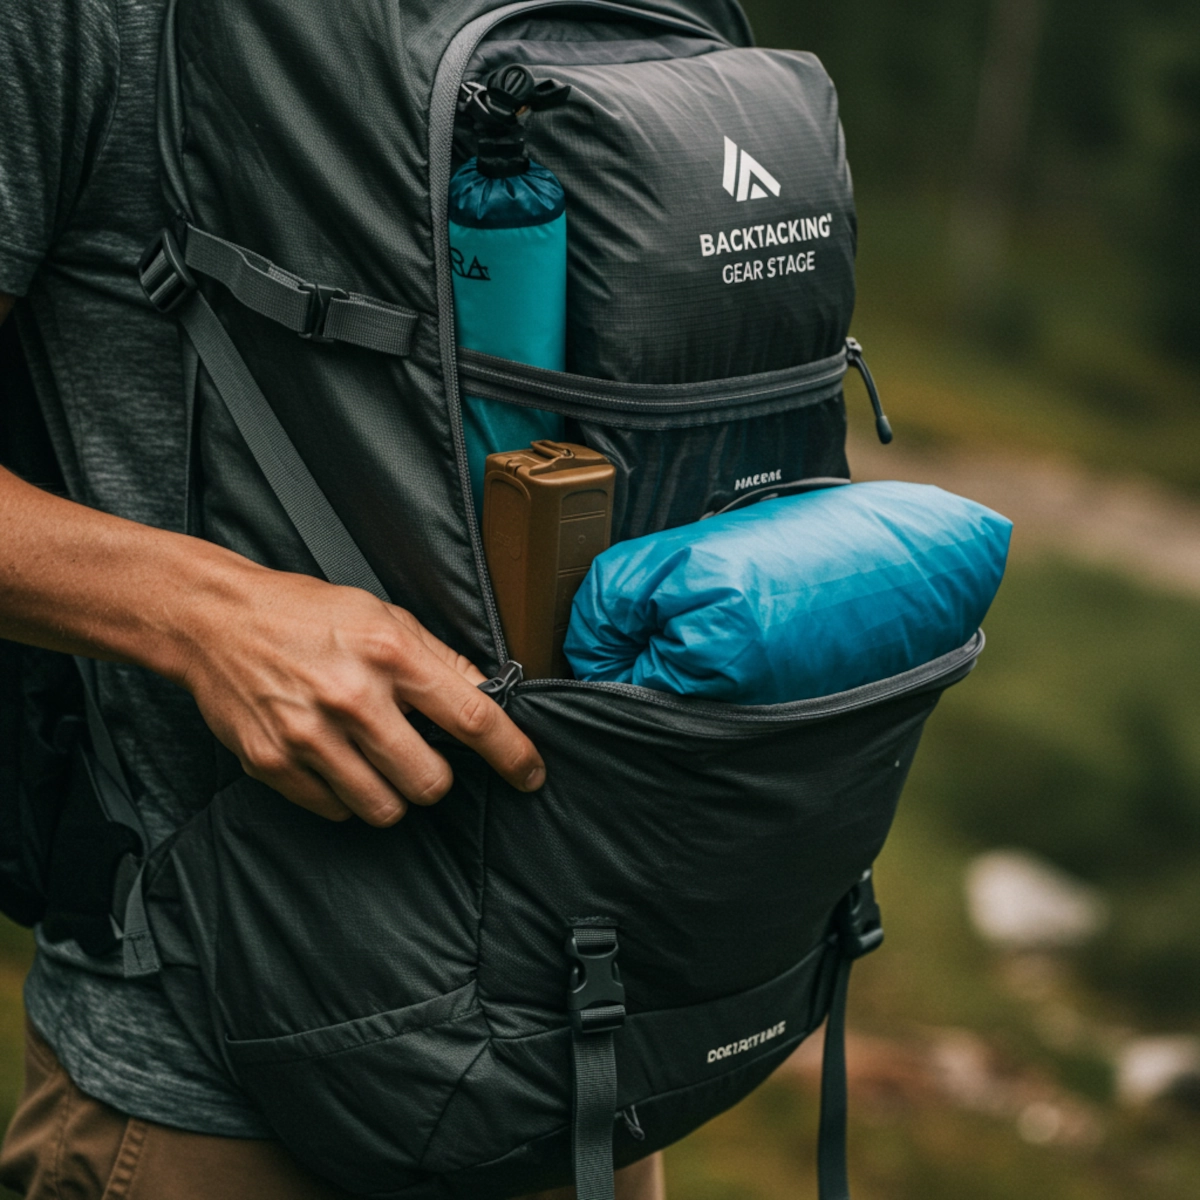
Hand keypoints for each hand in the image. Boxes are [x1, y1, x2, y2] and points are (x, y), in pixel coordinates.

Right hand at [176, 561, 544, 825]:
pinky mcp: (273, 762)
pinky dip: (345, 796)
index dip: (512, 754)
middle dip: (436, 778)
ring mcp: (310, 735)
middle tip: (420, 756)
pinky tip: (335, 760)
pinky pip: (335, 810)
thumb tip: (488, 695)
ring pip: (385, 809)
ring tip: (375, 760)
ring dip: (393, 794)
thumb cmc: (305, 612)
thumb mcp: (382, 615)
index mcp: (391, 653)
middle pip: (430, 782)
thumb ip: (439, 659)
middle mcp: (353, 697)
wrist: (214, 619)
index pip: (472, 718)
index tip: (530, 775)